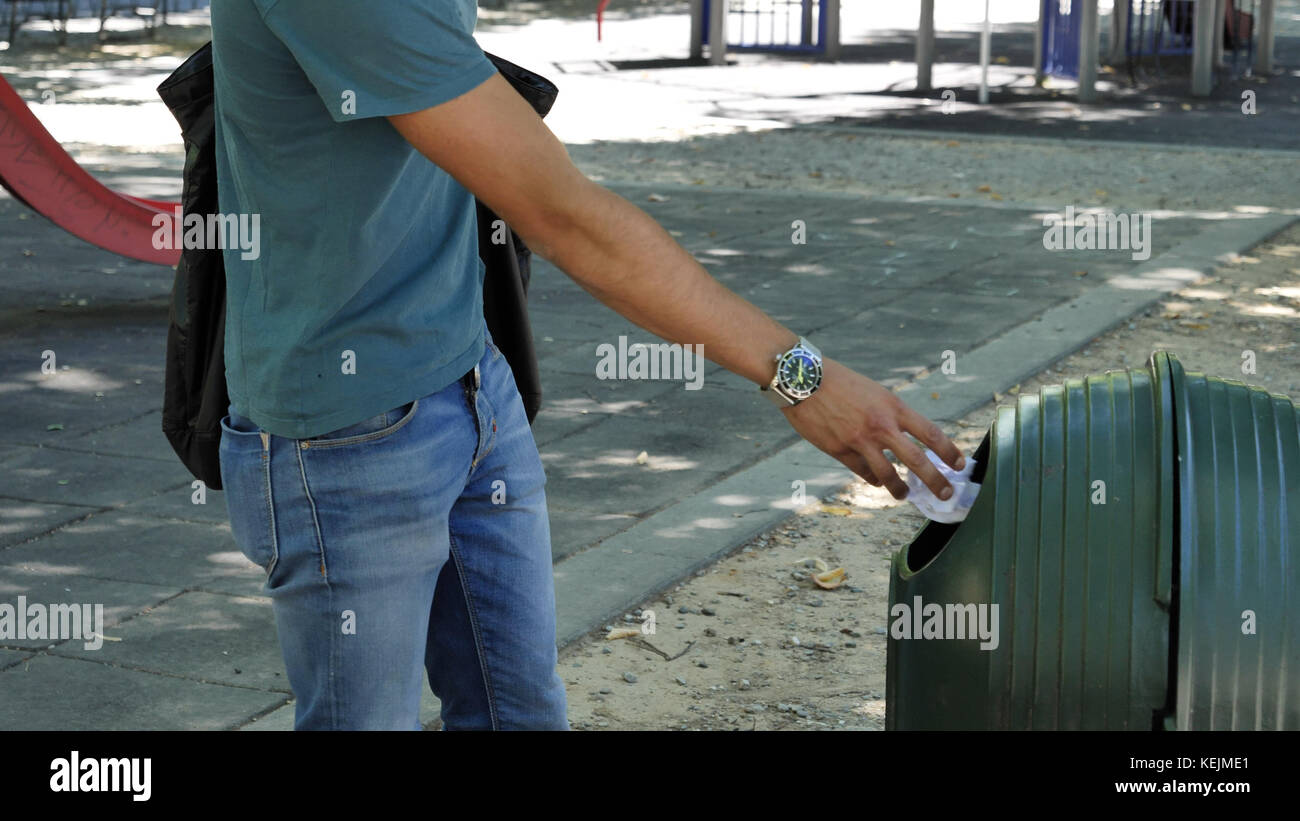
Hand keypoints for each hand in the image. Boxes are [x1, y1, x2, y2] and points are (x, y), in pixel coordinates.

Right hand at [781, 357, 965, 500]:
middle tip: (946, 494)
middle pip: (916, 461)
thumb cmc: (840, 381)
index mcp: (893, 406)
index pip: (930, 433)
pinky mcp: (839, 450)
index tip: (960, 464)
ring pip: (887, 475)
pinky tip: (875, 481)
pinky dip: (872, 479)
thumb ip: (890, 415)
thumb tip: (905, 438)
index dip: (949, 452)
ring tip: (904, 495)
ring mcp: (859, 440)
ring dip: (899, 489)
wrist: (804, 379)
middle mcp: (880, 426)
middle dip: (936, 481)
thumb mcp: (874, 392)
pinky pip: (862, 472)